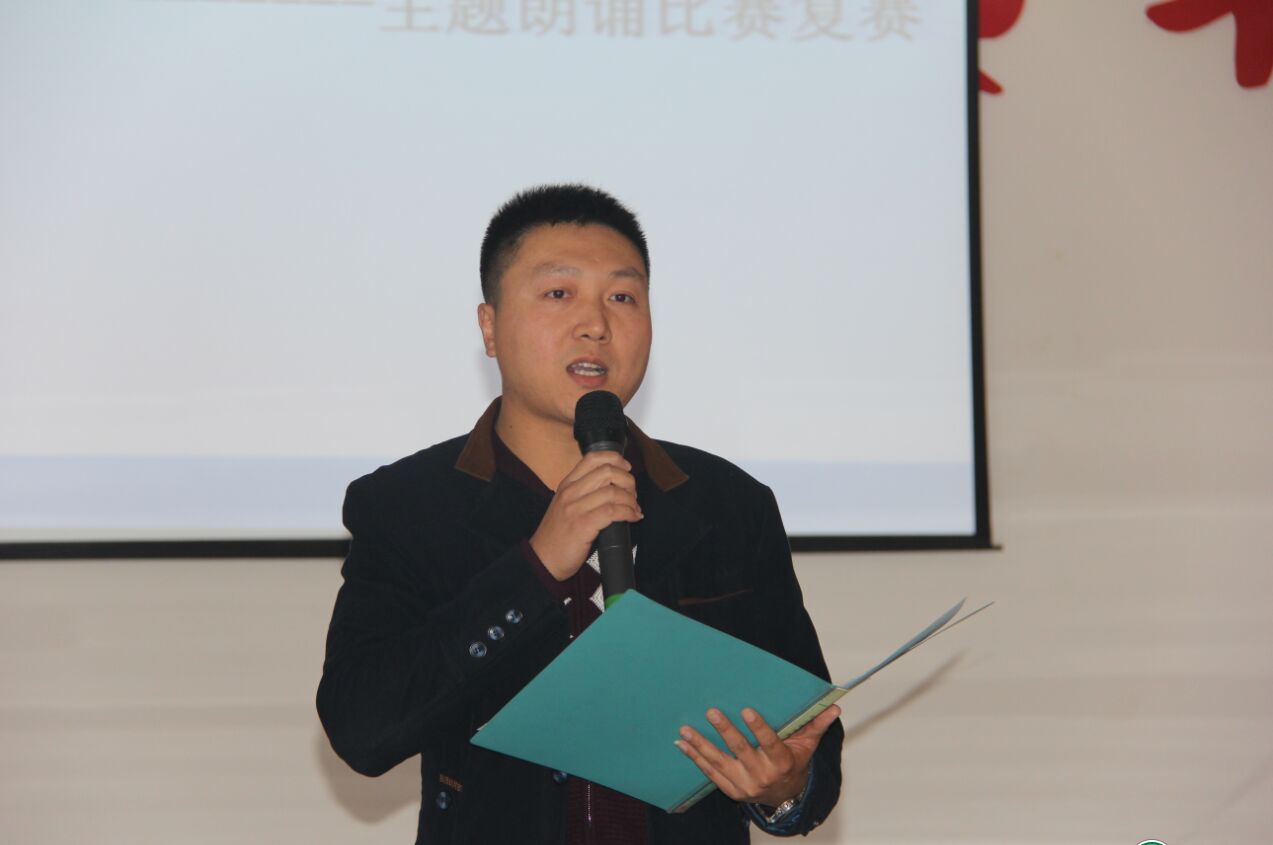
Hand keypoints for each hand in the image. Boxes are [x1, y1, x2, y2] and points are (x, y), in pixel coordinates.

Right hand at [530, 451, 642, 580]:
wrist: (542, 559)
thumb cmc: (556, 535)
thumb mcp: (565, 506)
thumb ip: (584, 493)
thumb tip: (614, 486)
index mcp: (567, 484)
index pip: (592, 458)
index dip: (615, 459)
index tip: (626, 467)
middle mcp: (570, 493)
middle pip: (607, 472)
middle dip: (628, 480)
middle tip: (633, 493)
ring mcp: (576, 508)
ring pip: (613, 492)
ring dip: (631, 500)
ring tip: (634, 508)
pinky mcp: (583, 525)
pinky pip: (613, 512)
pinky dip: (628, 513)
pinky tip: (632, 517)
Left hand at [674, 704, 840, 807]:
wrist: (784, 796)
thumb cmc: (794, 763)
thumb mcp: (806, 746)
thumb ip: (816, 725)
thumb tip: (834, 707)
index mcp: (781, 762)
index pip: (770, 743)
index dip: (759, 728)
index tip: (747, 710)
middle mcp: (762, 775)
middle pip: (741, 751)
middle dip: (725, 731)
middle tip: (712, 712)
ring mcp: (744, 784)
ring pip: (720, 762)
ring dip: (701, 745)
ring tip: (686, 729)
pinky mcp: (731, 790)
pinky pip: (710, 773)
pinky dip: (695, 758)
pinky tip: (682, 744)